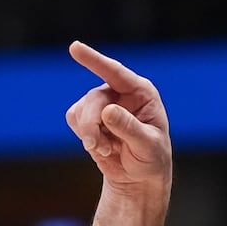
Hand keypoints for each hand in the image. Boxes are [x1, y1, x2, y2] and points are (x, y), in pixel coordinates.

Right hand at [65, 41, 172, 196]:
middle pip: (94, 99)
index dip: (95, 60)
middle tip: (95, 146)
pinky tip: (102, 147)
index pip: (116, 72)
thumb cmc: (152, 159)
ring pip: (80, 109)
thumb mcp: (147, 146)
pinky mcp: (88, 116)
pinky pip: (74, 118)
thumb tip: (108, 111)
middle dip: (91, 124)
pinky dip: (84, 136)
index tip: (75, 47)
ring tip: (106, 149)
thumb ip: (129, 128)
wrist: (140, 177)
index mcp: (141, 92)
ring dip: (88, 133)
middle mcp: (120, 92)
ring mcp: (103, 103)